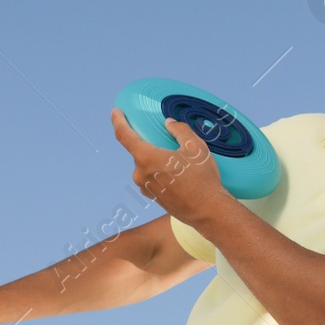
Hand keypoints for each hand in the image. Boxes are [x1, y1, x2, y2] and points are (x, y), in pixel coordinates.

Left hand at [110, 108, 230, 224]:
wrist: (208, 211)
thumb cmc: (202, 179)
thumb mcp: (196, 147)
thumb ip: (180, 130)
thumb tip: (169, 124)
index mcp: (147, 158)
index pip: (124, 136)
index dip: (118, 121)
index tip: (116, 112)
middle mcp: (140, 174)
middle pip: (139, 151)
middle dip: (150, 144)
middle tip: (168, 142)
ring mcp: (145, 187)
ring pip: (147, 165)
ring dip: (157, 160)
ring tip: (179, 162)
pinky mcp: (152, 197)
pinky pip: (152, 178)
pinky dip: (160, 172)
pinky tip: (179, 176)